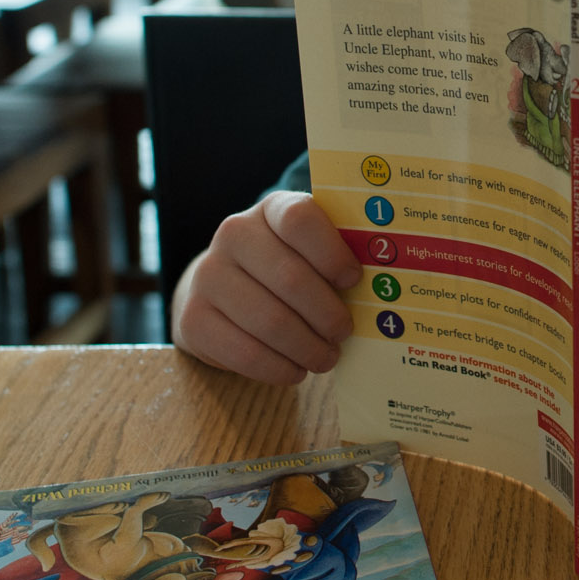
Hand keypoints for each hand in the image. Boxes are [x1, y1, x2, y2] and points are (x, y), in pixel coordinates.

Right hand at [171, 192, 360, 384]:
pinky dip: (278, 368)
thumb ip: (339, 256)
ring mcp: (208, 275)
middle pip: (290, 278)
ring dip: (307, 347)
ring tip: (326, 358)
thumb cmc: (285, 269)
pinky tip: (295, 370)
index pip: (300, 219)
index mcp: (271, 209)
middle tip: (344, 334)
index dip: (332, 253)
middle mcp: (233, 234)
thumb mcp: (310, 251)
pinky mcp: (193, 318)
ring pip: (269, 321)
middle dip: (326, 315)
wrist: (221, 290)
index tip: (354, 280)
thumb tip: (385, 287)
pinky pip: (243, 352)